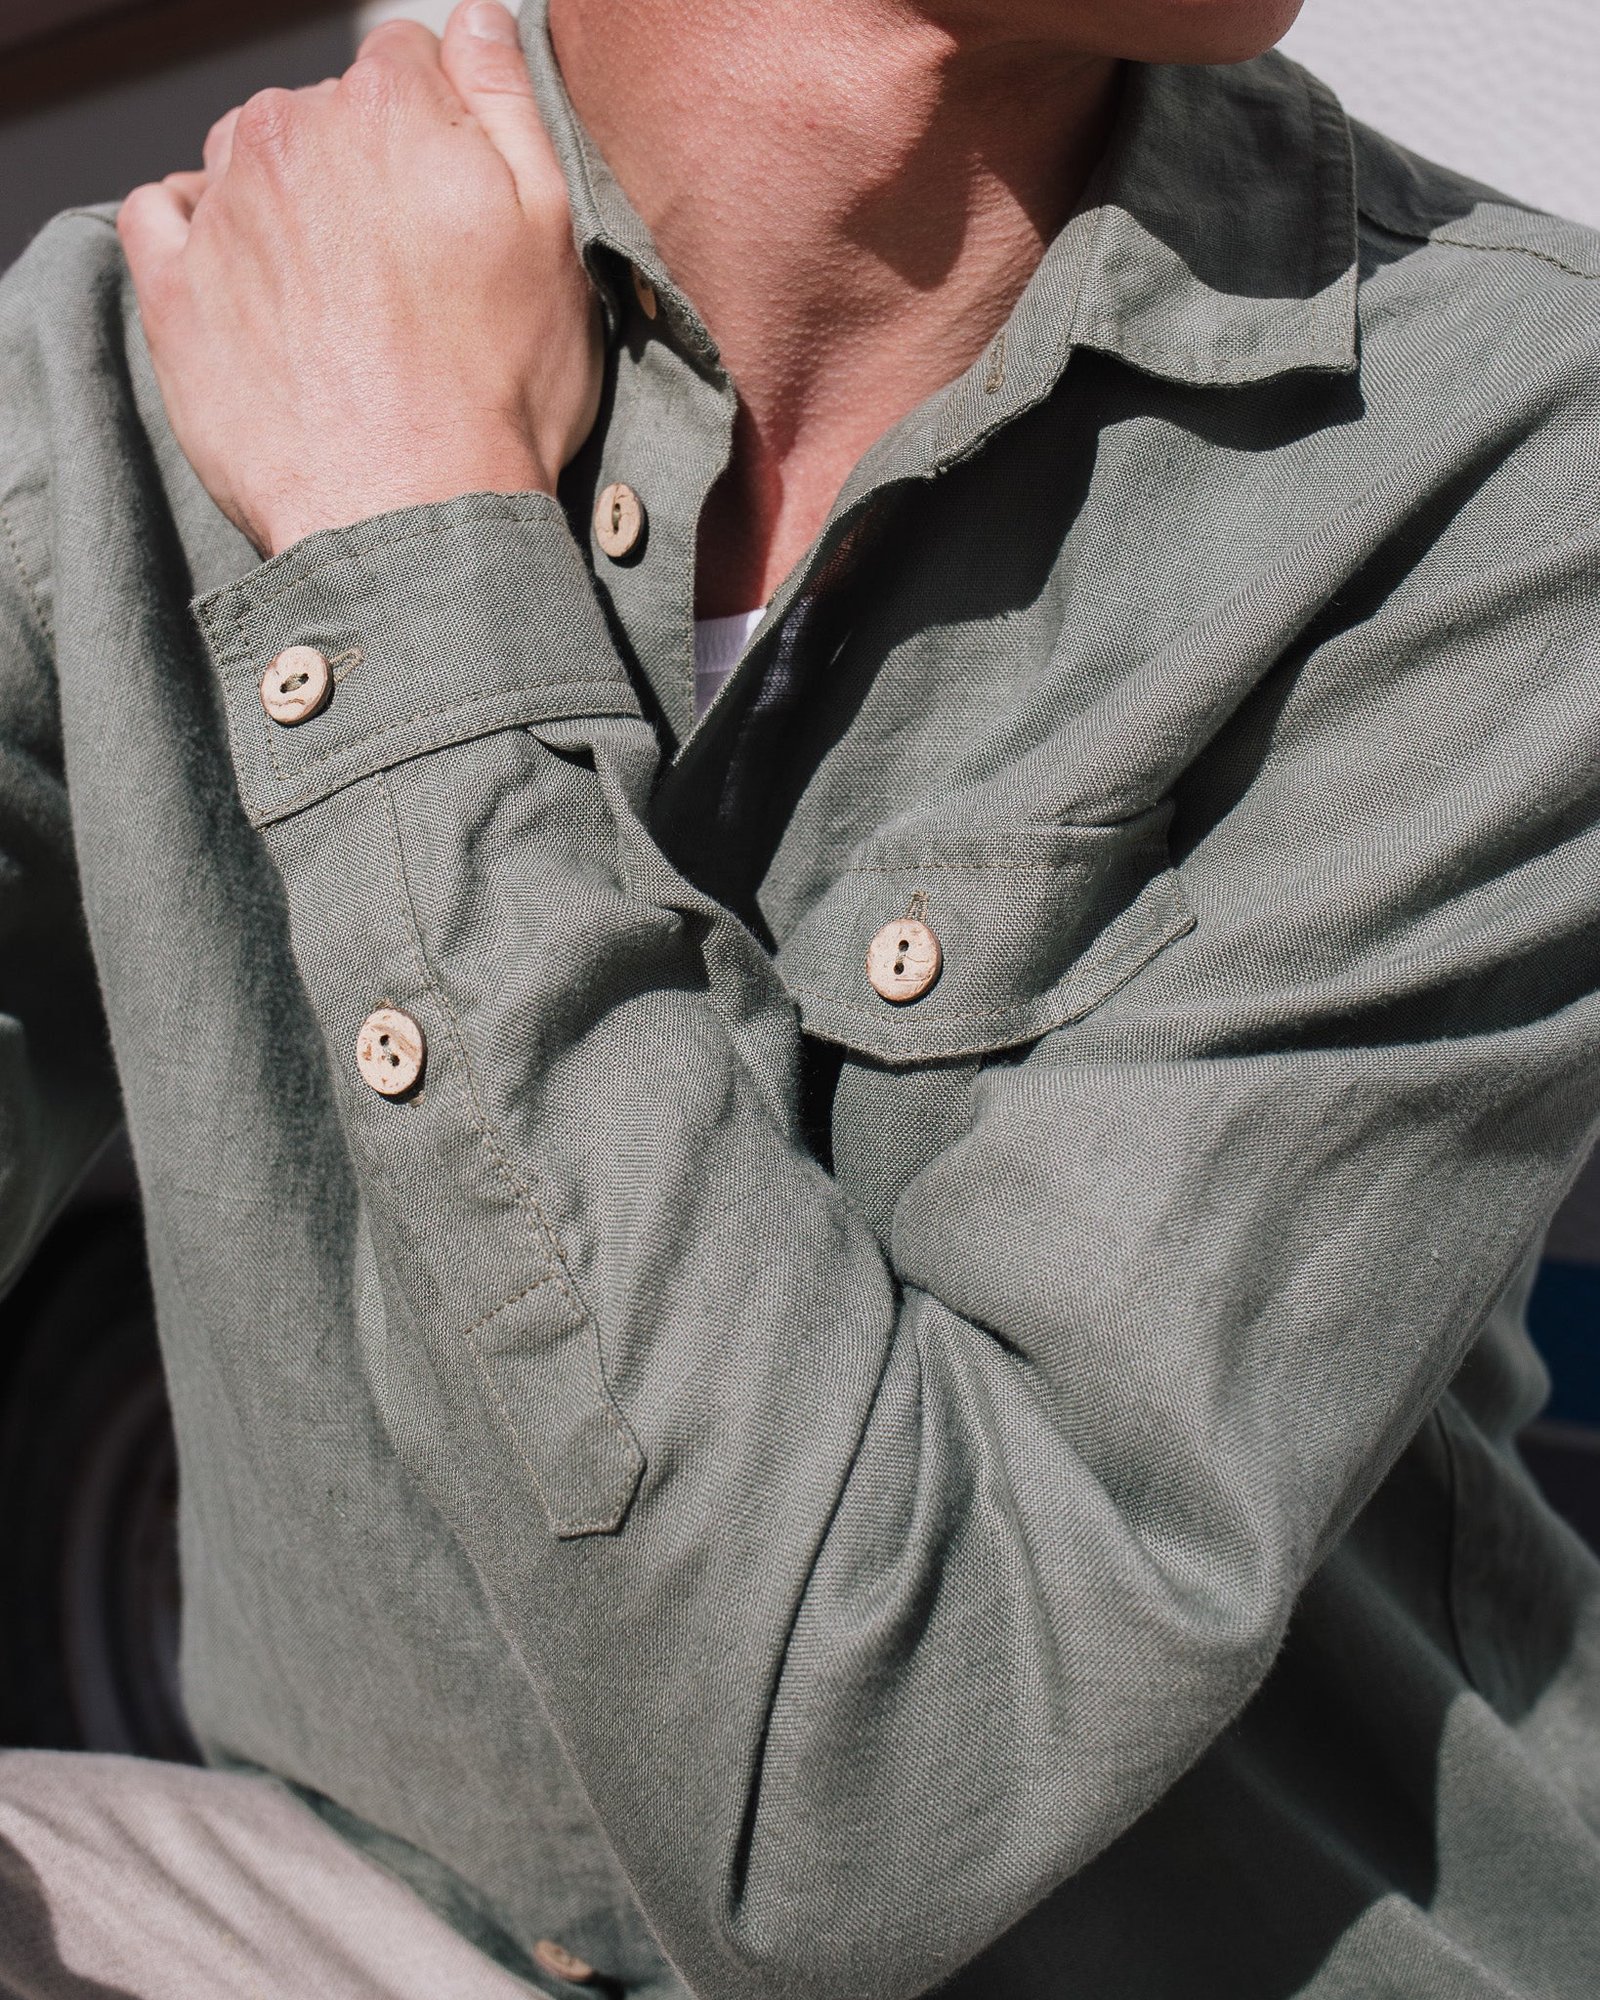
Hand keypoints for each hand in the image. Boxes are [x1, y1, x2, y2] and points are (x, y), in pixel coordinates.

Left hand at [119, 2, 601, 557]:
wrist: (413, 515)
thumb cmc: (501, 389)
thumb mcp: (552, 233)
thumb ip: (508, 103)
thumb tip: (477, 21)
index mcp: (389, 107)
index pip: (408, 61)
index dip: (443, 130)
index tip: (459, 203)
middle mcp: (291, 135)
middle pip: (325, 112)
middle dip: (363, 168)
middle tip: (409, 271)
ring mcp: (222, 211)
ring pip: (245, 154)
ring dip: (285, 197)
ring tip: (334, 288)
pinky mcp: (175, 290)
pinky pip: (161, 215)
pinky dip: (196, 227)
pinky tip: (241, 273)